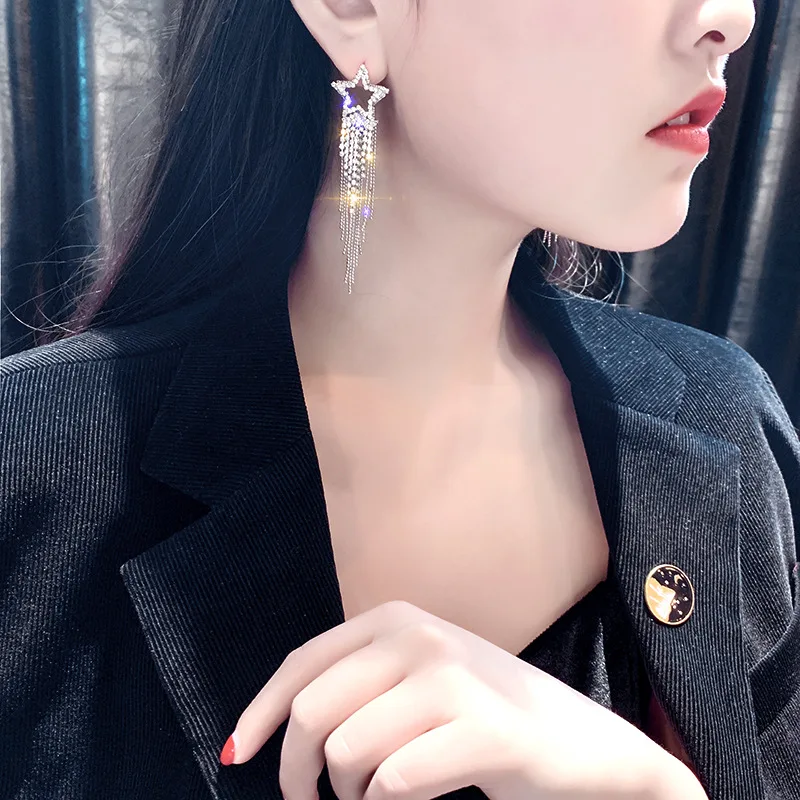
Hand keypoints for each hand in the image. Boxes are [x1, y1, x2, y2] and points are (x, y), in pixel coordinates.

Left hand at [220, 600, 697, 799]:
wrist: (585, 746)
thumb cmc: (485, 717)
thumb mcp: (417, 680)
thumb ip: (356, 688)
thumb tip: (271, 734)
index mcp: (397, 619)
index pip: (301, 664)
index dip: (260, 713)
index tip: (238, 755)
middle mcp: (421, 637)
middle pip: (312, 712)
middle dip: (297, 772)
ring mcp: (455, 679)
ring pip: (347, 752)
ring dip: (350, 796)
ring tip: (377, 799)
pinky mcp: (488, 730)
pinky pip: (397, 782)